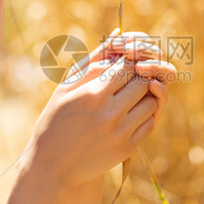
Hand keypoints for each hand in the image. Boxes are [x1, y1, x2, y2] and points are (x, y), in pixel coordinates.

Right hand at [21, 31, 175, 199]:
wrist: (52, 166)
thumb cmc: (55, 121)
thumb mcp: (66, 87)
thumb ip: (92, 61)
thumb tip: (118, 36)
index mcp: (92, 95)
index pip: (126, 66)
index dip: (129, 60)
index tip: (123, 61)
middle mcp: (110, 114)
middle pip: (142, 82)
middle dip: (139, 74)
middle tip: (130, 75)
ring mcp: (121, 133)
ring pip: (151, 102)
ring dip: (146, 93)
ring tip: (131, 92)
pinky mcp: (128, 148)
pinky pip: (150, 122)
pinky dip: (147, 112)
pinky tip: (133, 110)